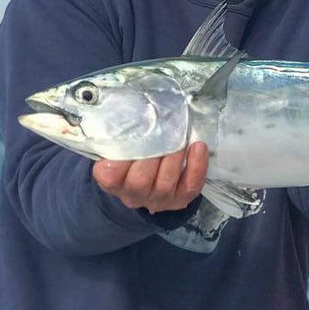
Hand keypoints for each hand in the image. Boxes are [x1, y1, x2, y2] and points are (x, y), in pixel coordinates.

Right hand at [93, 141, 208, 212]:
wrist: (151, 181)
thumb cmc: (133, 156)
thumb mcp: (120, 148)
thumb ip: (121, 136)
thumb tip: (130, 111)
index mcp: (113, 181)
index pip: (110, 177)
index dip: (118, 164)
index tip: (128, 142)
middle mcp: (133, 194)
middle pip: (139, 181)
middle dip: (152, 155)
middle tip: (161, 134)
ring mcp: (158, 199)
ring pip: (165, 184)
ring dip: (175, 157)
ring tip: (181, 137)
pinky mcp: (180, 198)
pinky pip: (190, 186)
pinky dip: (197, 166)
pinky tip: (198, 147)